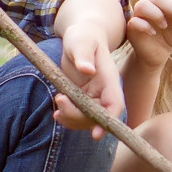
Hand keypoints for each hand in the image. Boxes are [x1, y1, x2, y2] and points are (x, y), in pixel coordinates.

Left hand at [53, 20, 124, 136]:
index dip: (108, 121)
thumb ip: (83, 54)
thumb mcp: (81, 41)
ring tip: (56, 111)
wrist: (81, 38)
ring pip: (87, 121)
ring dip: (71, 120)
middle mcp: (104, 93)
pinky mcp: (82, 100)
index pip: (115, 105)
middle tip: (60, 101)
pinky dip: (68, 119)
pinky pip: (78, 117)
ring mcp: (94, 98)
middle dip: (79, 117)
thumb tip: (86, 70)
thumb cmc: (83, 36)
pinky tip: (57, 113)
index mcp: (109, 80)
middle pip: (99, 117)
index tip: (95, 135)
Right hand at [124, 0, 171, 69]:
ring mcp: (139, 15)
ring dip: (157, 14)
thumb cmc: (170, 35)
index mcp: (163, 0)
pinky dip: (145, 26)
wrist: (159, 53)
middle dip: (171, 7)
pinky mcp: (132, 27)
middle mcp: (150, 4)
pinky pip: (135, 21)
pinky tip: (153, 33)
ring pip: (143, 5)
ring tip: (165, 26)